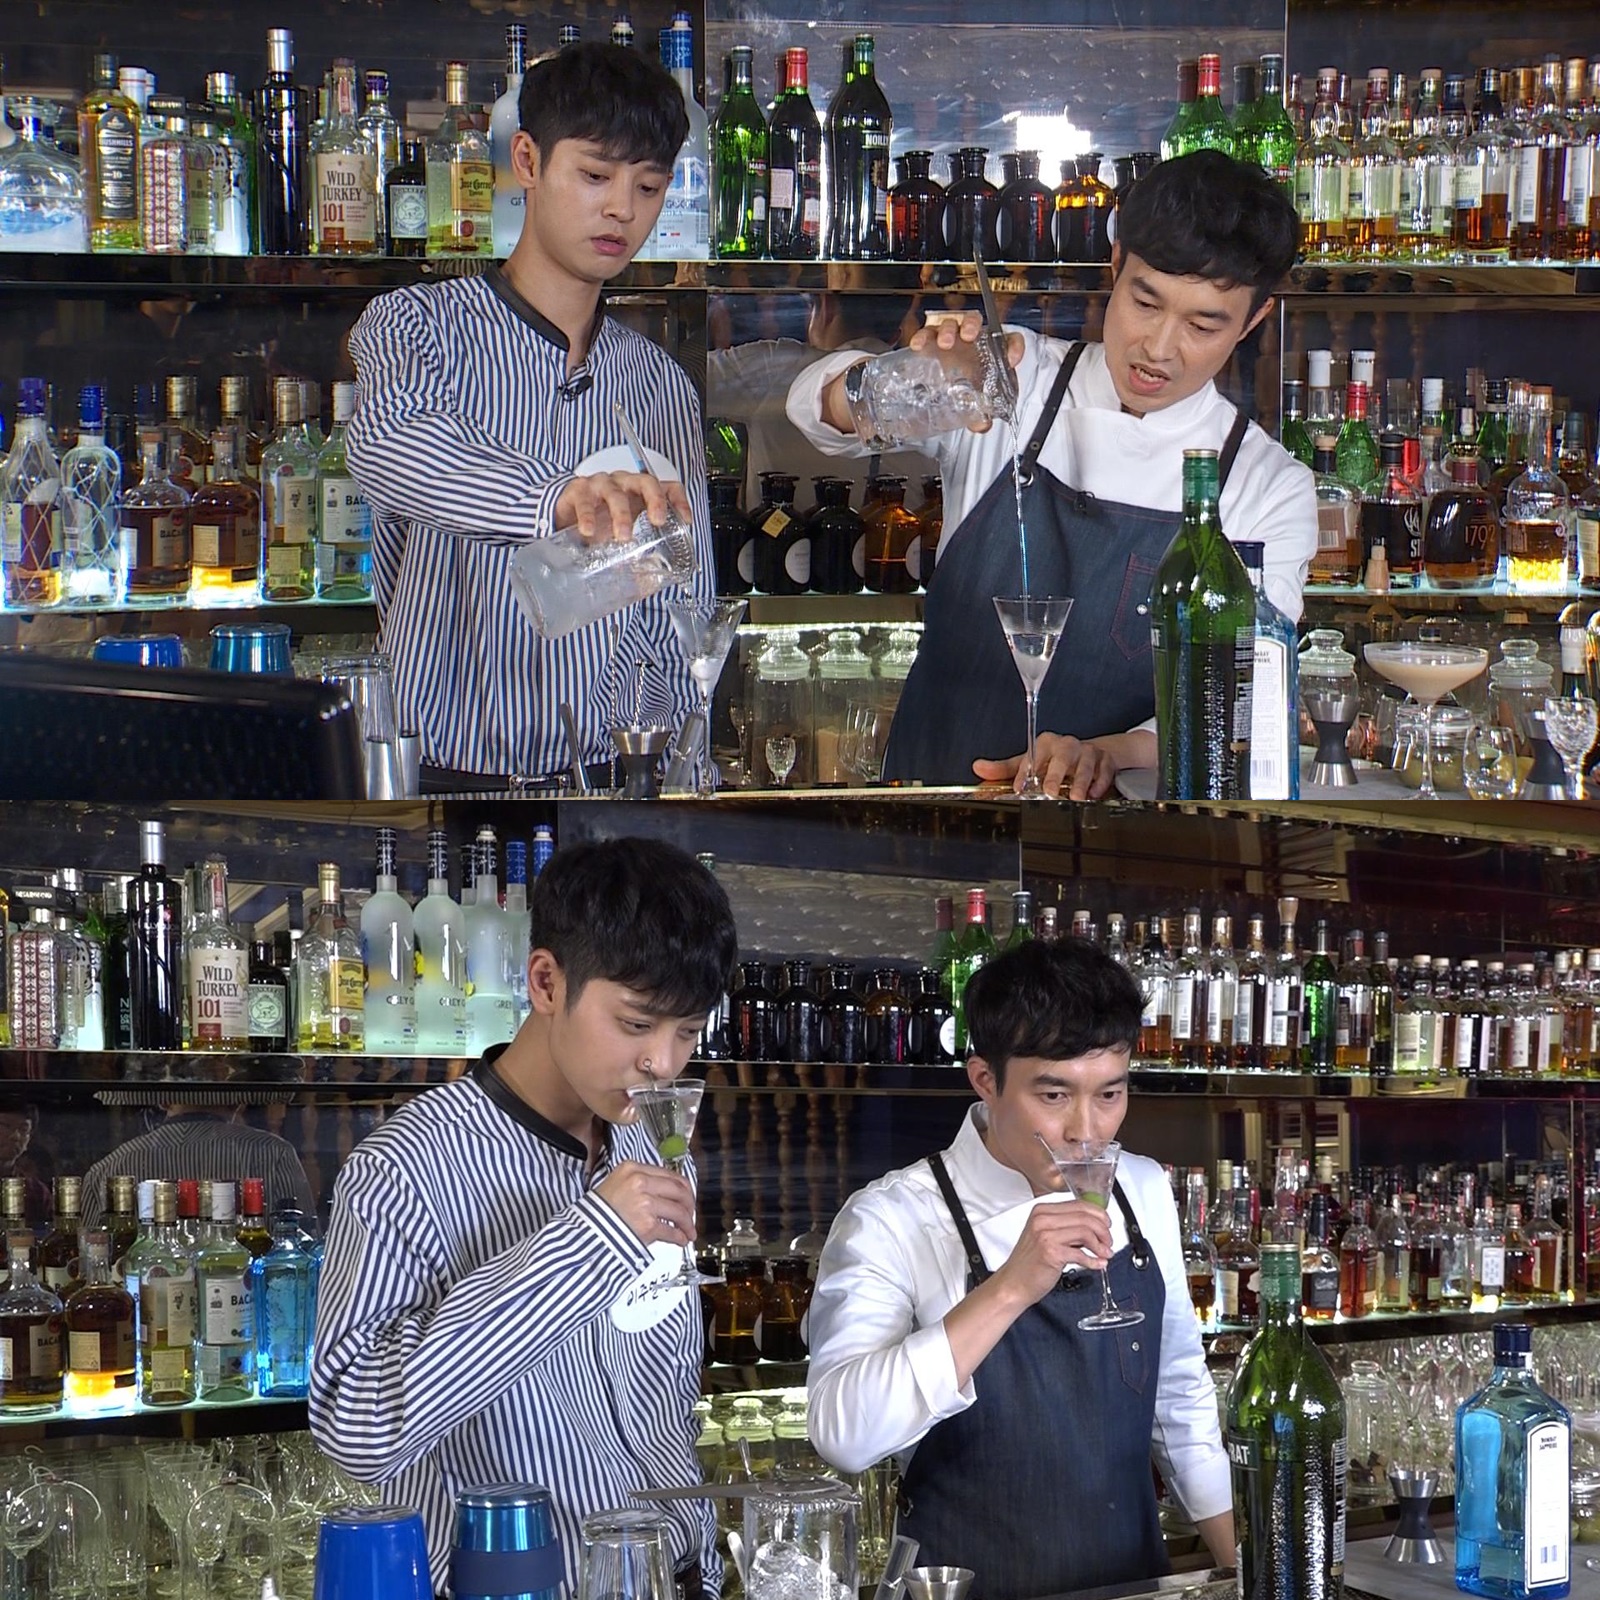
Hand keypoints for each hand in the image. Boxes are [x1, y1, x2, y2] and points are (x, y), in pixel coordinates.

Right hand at [554, 471, 689, 544]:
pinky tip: (588, 532)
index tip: (685, 520)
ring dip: (621, 515)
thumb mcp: (622, 532)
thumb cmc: (599, 519)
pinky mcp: (578, 491)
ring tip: (623, 536)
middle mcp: (624, 483)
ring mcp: (601, 484)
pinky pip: (584, 501)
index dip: (679, 501)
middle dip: (655, 500)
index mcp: (640, 493)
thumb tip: (645, 587)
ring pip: (615, 493)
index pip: (667, 487)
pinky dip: (587, 516)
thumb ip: (634, 551)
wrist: (564, 513)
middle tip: (657, 521)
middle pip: (646, 482)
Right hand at [594, 1160, 697, 1248]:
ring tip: (688, 1231)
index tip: (687, 1198)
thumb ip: (640, 1183)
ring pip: (679, 1211)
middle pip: (679, 1191)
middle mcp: (640, 1182)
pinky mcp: (647, 1224)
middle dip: (689, 1205)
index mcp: (633, 1169)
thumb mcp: (616, 1184)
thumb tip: (666, 1193)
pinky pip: (671, 1231)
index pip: (670, 1175)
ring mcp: (644, 1203)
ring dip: (687, 1224)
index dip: (684, 1188)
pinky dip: (679, 1237)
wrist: (584, 1232)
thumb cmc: (597, 1212)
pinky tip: (680, 1240)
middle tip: (691, 1215)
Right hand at [903, 315, 1025, 435]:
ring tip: (944, 343)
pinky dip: (922, 337)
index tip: (1010, 360)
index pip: (1008, 340)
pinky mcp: (930, 341)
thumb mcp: (974, 402)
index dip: (1013, 346)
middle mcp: (971, 340)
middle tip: (968, 336)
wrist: (937, 394)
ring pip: (950, 322)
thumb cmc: (962, 390)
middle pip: (974, 321)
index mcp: (989, 350)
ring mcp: (950, 337)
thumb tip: (982, 424)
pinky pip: (925, 333)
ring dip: (948, 329)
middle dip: (972, 325)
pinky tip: (919, 347)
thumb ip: (980, 414)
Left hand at [974, 733, 1119, 799]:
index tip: (1020, 788)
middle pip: (1060, 758)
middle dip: (1055, 776)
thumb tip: (979, 768)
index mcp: (1045, 744)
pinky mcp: (1105, 760)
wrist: (1088, 755)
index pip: (1033, 758)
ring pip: (1084, 765)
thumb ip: (1003, 769)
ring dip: (1081, 783)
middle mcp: (1066, 745)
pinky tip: (1094, 794)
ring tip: (1076, 798)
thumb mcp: (1028, 762)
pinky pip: (1104, 771)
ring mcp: (1087, 752)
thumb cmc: (1055, 760)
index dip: (1025, 773)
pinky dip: (1100, 783)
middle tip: (1050, 792)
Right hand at [991, 1199, 1113, 1310]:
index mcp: (1042, 1210)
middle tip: (1108, 1242)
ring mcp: (1045, 1235)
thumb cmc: (1029, 1262)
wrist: (1013, 1283)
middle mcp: (1042, 1219)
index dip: (1099, 1215)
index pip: (1079, 1204)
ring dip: (1101, 1245)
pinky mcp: (1051, 1253)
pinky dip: (1094, 1261)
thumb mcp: (1044, 1235)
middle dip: (1103, 1230)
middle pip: (1085, 1217)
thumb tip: (1094, 1225)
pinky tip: (1097, 1265)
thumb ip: (1066, 1226)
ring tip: (1104, 1254)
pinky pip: (1081, 1254)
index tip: (1107, 1225)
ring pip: (1086, 1232)